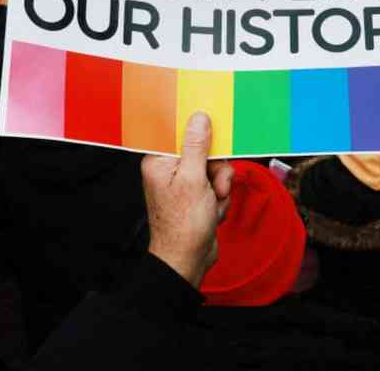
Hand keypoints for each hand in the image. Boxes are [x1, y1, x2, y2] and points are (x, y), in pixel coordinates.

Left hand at [141, 113, 233, 287]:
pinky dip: (219, 199)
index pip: (182, 135)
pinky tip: (213, 212)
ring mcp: (183, 184)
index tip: (214, 143)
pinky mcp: (196, 196)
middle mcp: (169, 170)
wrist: (187, 261)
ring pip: (214, 169)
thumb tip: (198, 118)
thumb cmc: (184, 226)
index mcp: (159, 162)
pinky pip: (216, 185)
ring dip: (220, 187)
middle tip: (216, 186)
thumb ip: (197, 147)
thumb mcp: (194, 180)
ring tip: (213, 205)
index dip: (201, 138)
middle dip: (216, 171)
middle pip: (203, 152)